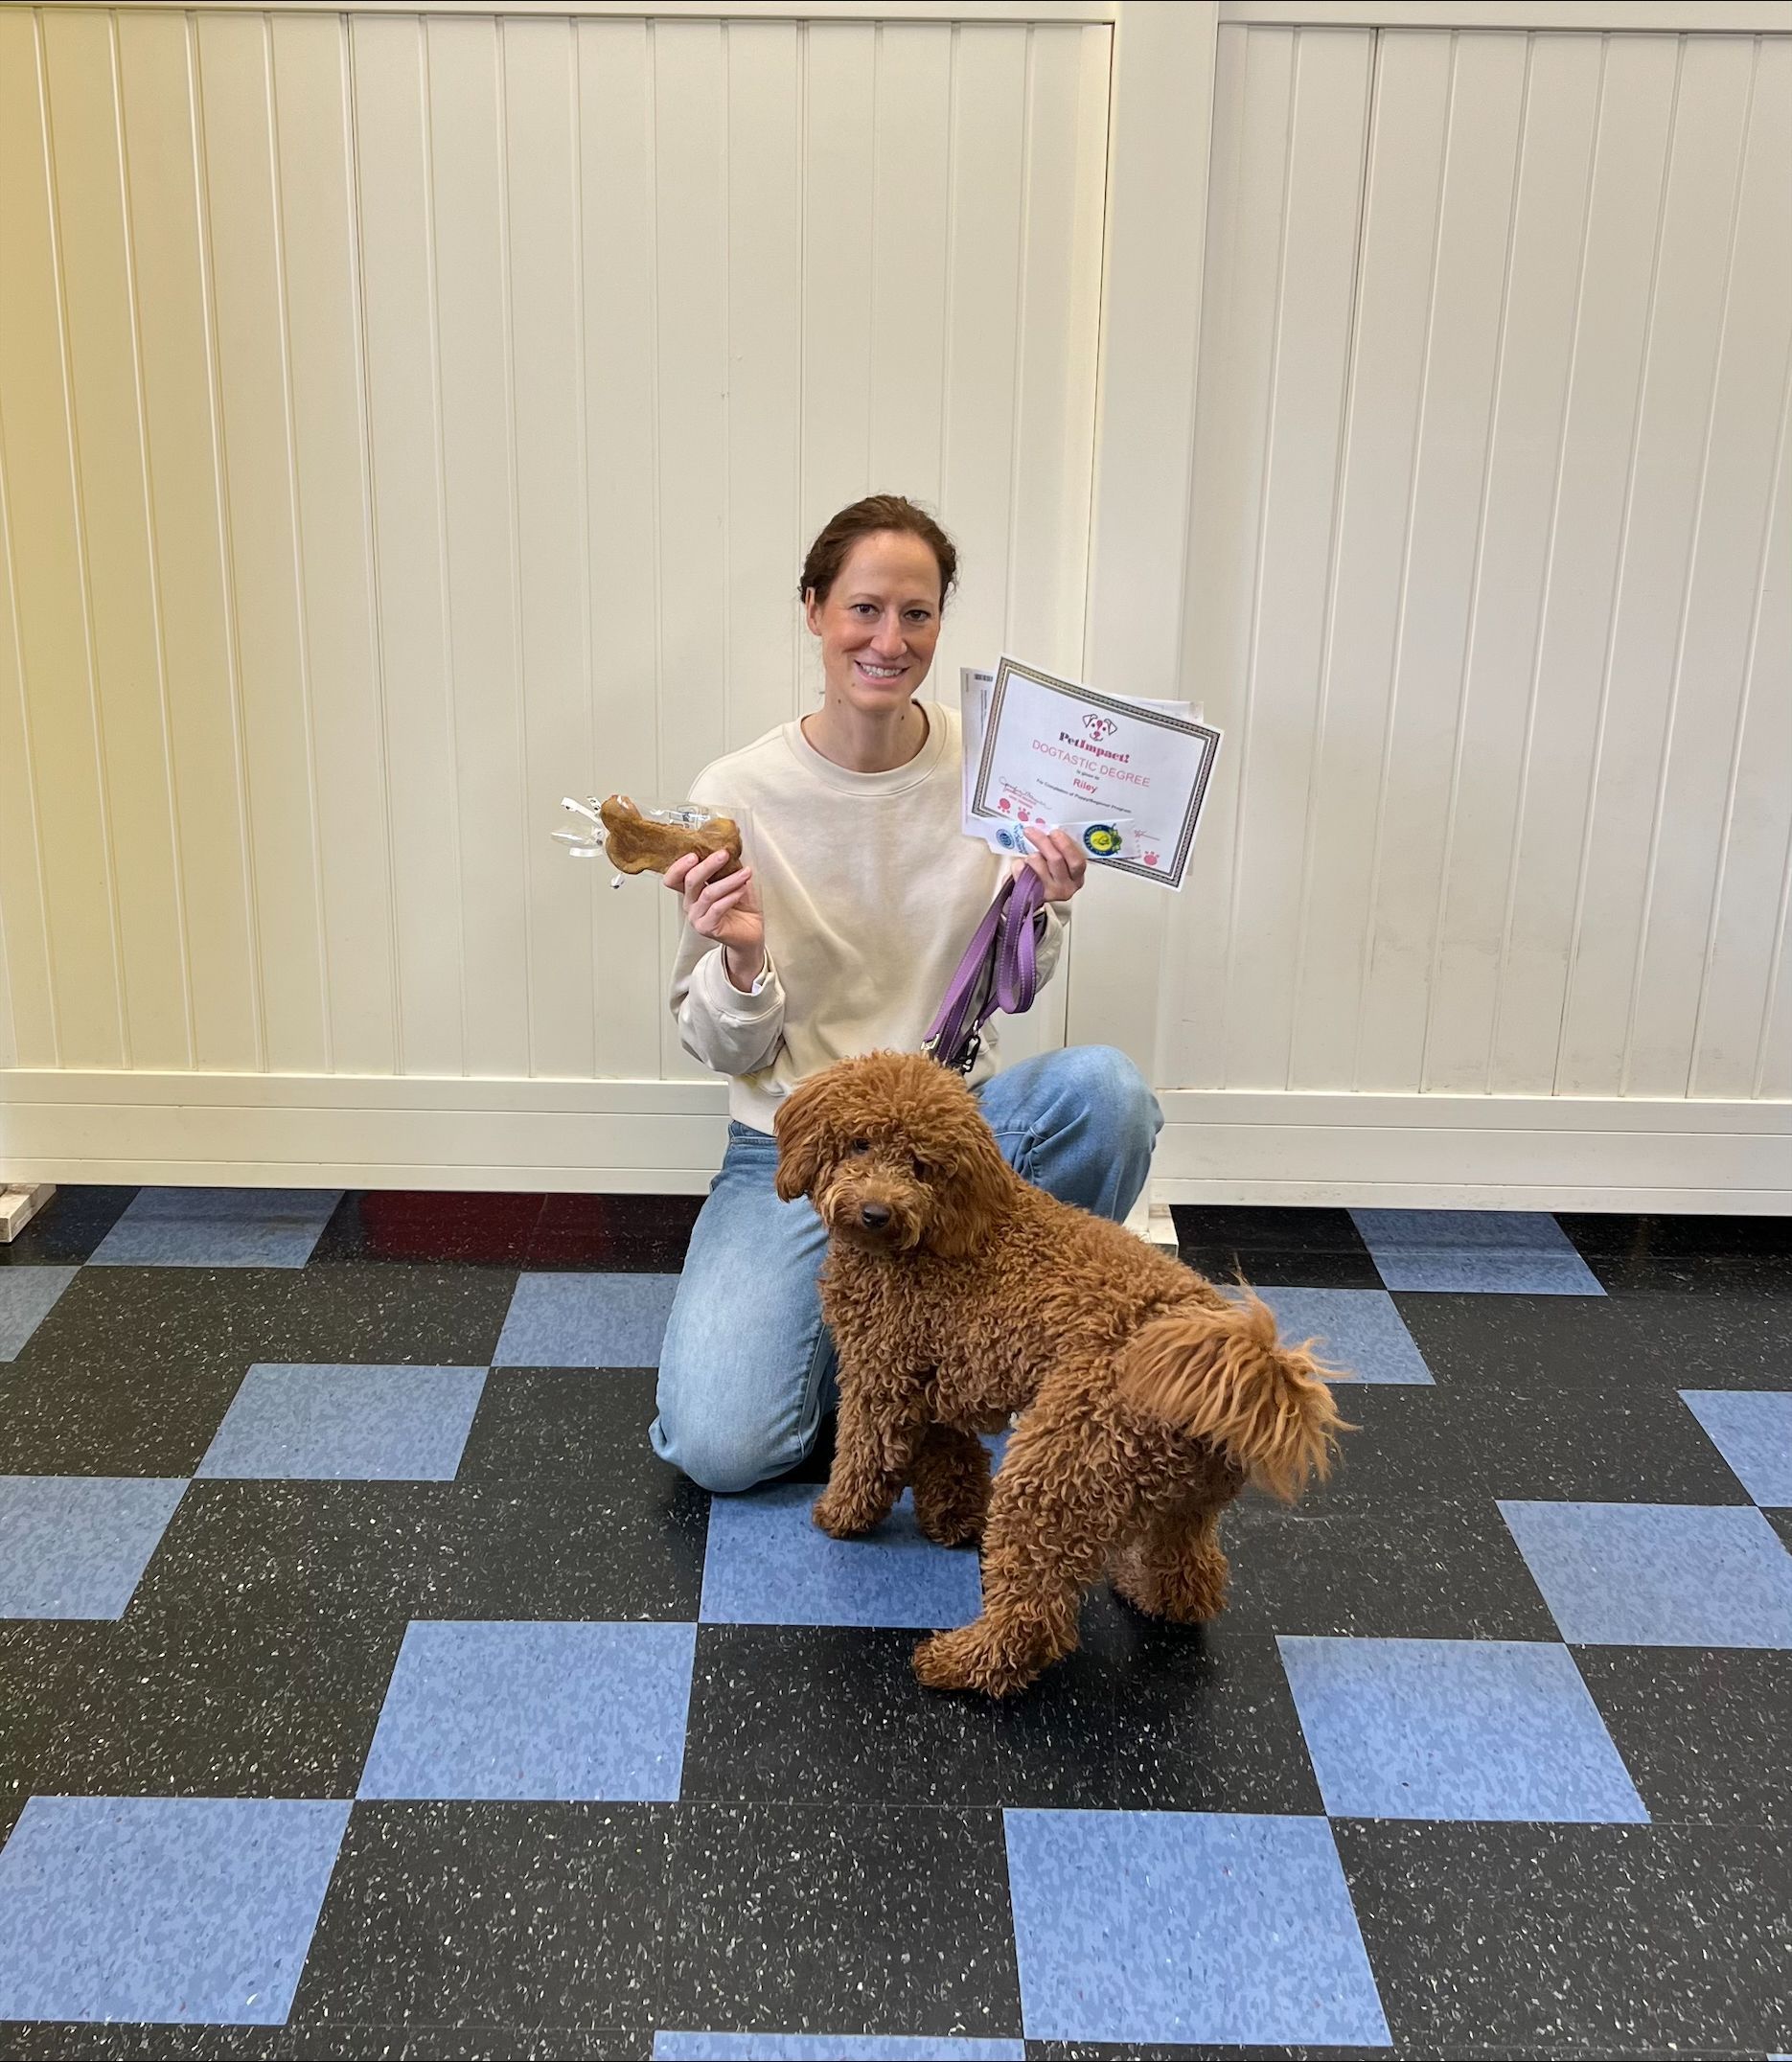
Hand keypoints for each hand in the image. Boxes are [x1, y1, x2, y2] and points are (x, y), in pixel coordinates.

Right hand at [665, 848, 765, 986]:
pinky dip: (731, 896)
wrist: (752, 932)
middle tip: (723, 854)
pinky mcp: (707, 928)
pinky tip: (742, 890)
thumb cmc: (742, 908)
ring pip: (708, 893)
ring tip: (745, 873)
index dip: (679, 866)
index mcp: (692, 891)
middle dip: (708, 865)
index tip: (694, 854)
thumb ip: (726, 869)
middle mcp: (690, 904)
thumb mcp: (733, 882)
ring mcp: (697, 917)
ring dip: (728, 880)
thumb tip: (727, 849)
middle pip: (690, 881)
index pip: (673, 878)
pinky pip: (717, 908)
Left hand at [1019, 826, 1087, 905]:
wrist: (1034, 893)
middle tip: (1031, 831)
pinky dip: (1019, 865)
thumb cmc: (1050, 872)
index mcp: (1077, 875)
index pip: (1077, 861)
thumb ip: (1060, 847)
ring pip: (1038, 864)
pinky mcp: (1033, 895)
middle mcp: (1066, 886)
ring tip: (1031, 856)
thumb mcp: (1062, 860)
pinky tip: (1022, 865)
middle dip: (1043, 842)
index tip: (1054, 832)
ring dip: (1032, 855)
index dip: (1066, 845)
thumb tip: (1048, 827)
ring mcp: (1050, 892)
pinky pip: (1022, 873)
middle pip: (1056, 860)